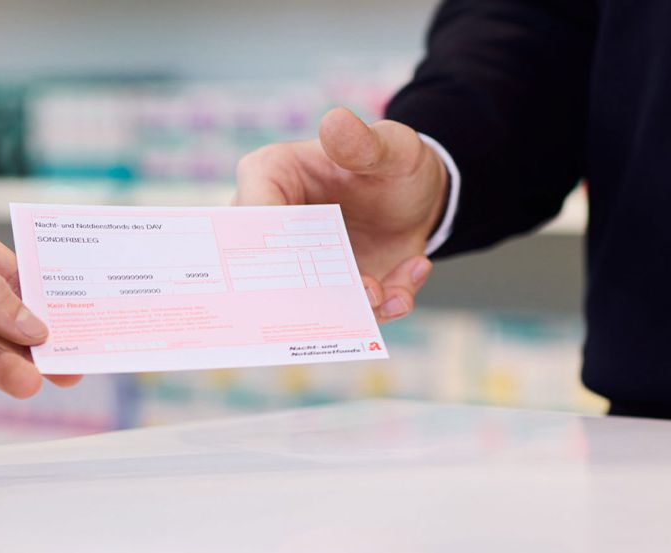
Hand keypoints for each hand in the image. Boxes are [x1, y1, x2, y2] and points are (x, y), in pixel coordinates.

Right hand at [235, 108, 447, 321]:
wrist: (419, 196)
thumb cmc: (391, 159)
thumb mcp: (390, 145)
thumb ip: (363, 142)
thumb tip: (334, 122)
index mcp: (269, 178)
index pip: (251, 216)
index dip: (270, 245)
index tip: (302, 261)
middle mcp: (274, 227)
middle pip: (271, 270)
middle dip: (315, 291)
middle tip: (365, 290)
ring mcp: (301, 264)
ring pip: (310, 301)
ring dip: (354, 306)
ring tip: (394, 292)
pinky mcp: (334, 292)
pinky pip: (350, 312)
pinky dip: (385, 305)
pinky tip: (414, 271)